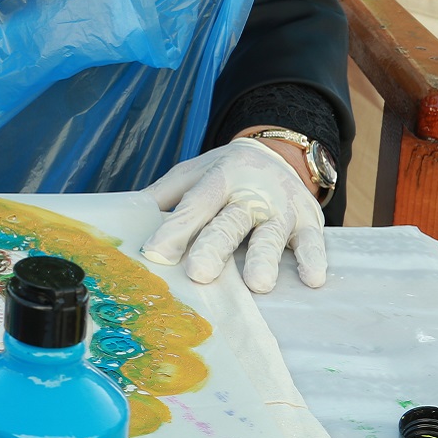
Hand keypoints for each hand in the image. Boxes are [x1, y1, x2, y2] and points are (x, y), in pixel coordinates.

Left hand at [140, 137, 326, 292]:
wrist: (276, 152)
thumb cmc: (222, 174)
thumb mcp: (190, 175)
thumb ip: (163, 196)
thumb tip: (123, 218)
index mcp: (216, 179)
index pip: (193, 205)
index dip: (175, 229)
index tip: (155, 253)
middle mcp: (249, 193)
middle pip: (229, 221)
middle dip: (215, 247)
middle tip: (199, 273)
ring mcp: (281, 208)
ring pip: (271, 235)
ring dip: (264, 258)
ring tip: (257, 284)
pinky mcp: (309, 222)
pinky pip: (314, 242)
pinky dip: (314, 260)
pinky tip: (311, 279)